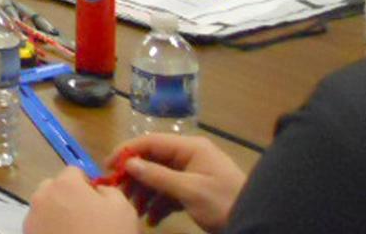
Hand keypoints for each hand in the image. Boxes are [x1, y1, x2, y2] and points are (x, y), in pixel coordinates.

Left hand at [24, 167, 135, 233]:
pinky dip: (48, 230)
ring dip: (56, 214)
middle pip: (54, 187)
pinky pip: (38, 225)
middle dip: (67, 197)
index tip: (96, 203)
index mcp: (66, 184)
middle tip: (84, 219)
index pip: (74, 172)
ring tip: (73, 232)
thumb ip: (109, 190)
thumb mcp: (123, 210)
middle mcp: (43, 195)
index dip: (87, 185)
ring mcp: (32, 217)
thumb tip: (96, 190)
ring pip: (44, 207)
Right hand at [107, 133, 246, 231]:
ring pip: (160, 179)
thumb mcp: (189, 190)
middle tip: (119, 194)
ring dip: (146, 194)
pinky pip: (170, 193)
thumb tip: (129, 163)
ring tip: (134, 211)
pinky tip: (151, 220)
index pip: (150, 142)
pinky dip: (159, 205)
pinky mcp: (196, 192)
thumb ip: (158, 176)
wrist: (256, 223)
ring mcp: (193, 174)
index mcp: (189, 148)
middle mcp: (189, 157)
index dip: (127, 152)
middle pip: (153, 161)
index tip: (108, 167)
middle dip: (135, 178)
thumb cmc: (223, 202)